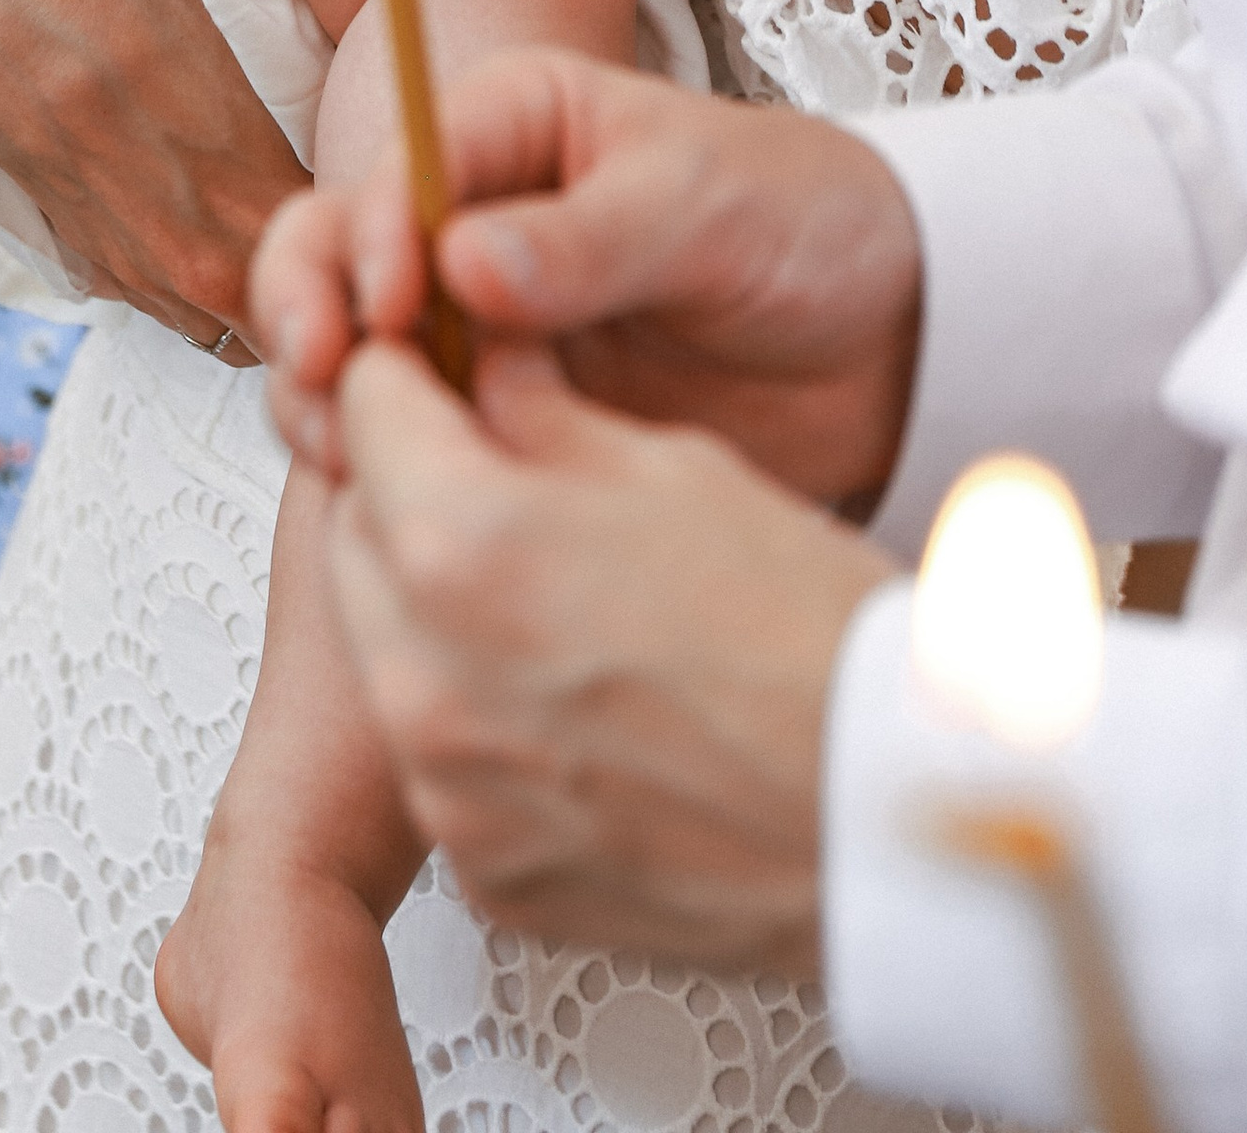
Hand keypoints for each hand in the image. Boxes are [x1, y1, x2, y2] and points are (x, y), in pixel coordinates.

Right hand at [253, 49, 921, 515]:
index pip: (396, 168)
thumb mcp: (705, 203)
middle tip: (326, 383)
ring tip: (353, 457)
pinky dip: (386, 471)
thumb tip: (466, 263)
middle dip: (311, 314)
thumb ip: (592, 234)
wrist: (888, 336)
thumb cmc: (804, 220)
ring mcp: (479, 325)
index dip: (369, 235)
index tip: (390, 305)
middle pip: (337, 255)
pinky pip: (412, 439)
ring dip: (329, 402)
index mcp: (510, 126)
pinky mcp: (501, 416)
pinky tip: (408, 504)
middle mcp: (473, 219)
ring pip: (352, 356)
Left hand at [319, 339, 884, 972]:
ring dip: (434, 610)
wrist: (894, 819)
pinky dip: (480, 722)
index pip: (363, 409)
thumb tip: (485, 374)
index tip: (431, 374)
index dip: (405, 376)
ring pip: (386, 652)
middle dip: (405, 490)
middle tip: (493, 481)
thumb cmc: (814, 641)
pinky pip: (439, 763)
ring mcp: (451, 789)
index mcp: (466, 545)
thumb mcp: (675, 467)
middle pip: (352, 533)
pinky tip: (576, 701)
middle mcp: (431, 675)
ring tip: (552, 602)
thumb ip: (542, 417)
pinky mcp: (487, 873)